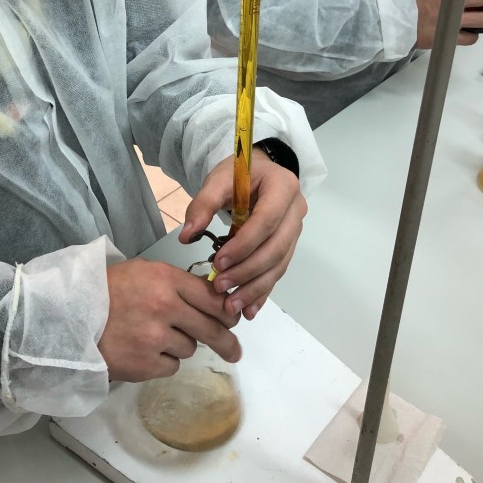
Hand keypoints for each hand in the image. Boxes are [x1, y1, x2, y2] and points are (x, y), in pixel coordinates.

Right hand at [99, 259, 240, 381]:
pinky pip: (171, 366)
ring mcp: (155, 338)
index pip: (212, 297)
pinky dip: (163, 361)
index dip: (227, 310)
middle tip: (234, 351)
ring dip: (180, 345)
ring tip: (154, 335)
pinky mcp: (146, 365)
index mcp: (165, 279)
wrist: (71, 317)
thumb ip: (177, 283)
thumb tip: (212, 299)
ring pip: (190, 348)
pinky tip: (144, 349)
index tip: (233, 319)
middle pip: (212, 328)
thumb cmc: (108, 290)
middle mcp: (165, 307)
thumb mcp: (144, 272)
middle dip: (227, 341)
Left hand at [178, 151, 306, 320]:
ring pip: (279, 264)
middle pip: (276, 247)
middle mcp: (296, 210)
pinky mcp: (289, 246)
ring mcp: (295, 230)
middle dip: (248, 271)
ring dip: (255, 287)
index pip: (267, 221)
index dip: (244, 245)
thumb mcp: (218, 180)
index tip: (219, 263)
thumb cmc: (237, 173)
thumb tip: (187, 236)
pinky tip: (249, 309)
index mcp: (283, 187)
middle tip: (220, 287)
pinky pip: (277, 271)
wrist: (256, 173)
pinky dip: (263, 291)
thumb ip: (203, 205)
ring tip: (230, 305)